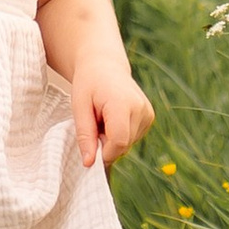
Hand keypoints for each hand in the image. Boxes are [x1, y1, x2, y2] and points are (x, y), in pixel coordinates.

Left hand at [70, 51, 151, 172]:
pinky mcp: (149, 116)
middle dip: (106, 144)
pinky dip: (120, 134)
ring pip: (128, 144)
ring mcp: (148, 113)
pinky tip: (113, 118)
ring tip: (103, 119)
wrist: (104, 65)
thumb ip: (85, 136)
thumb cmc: (88, 83)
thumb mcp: (79, 107)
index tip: (90, 145)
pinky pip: (132, 138)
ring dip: (112, 139)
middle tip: (94, 124)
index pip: (119, 143)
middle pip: (123, 146)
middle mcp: (141, 108)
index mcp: (123, 104)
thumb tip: (89, 164)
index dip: (103, 152)